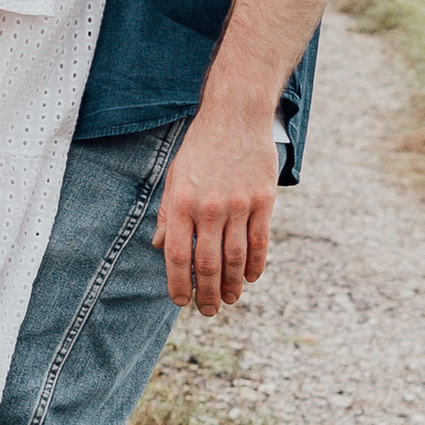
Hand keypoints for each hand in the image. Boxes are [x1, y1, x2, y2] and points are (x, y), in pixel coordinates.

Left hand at [155, 95, 278, 314]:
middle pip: (209, 264)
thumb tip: (160, 246)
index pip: (179, 256)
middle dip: (208, 293)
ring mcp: (239, 205)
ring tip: (230, 299)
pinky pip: (260, 242)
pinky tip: (252, 277)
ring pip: (236, 258)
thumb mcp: (175, 176)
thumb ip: (168, 214)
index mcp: (182, 203)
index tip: (182, 301)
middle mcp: (210, 208)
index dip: (180, 284)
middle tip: (209, 310)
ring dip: (233, 285)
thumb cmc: (201, 147)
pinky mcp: (263, 201)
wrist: (235, 115)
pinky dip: (256, 265)